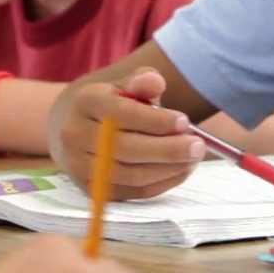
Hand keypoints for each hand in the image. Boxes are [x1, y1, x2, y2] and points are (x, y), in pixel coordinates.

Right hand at [51, 67, 206, 199]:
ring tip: (193, 159)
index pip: (121, 114)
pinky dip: (161, 183)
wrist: (76, 126)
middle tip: (198, 146)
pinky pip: (131, 191)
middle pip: (125, 149)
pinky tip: (181, 170)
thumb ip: (142, 80)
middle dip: (167, 149)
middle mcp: (75, 135)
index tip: (184, 122)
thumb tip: (155, 82)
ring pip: (130, 174)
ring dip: (168, 169)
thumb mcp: (126, 84)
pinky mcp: (91, 189)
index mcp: (85, 101)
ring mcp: (79, 165)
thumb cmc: (113, 103)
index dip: (155, 121)